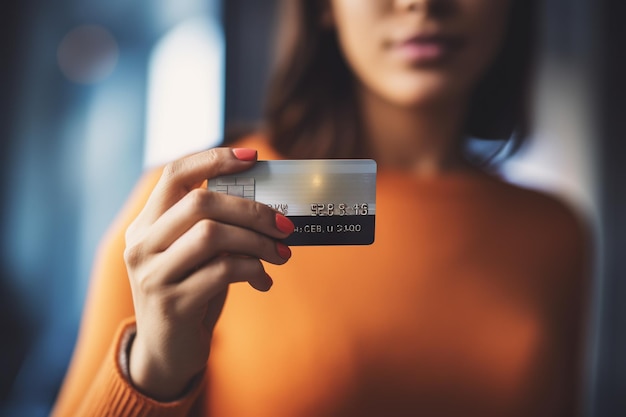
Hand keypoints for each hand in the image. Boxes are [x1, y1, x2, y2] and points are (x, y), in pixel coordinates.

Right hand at [124, 148, 293, 400]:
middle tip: (285, 224)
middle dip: (252, 210)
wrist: (168, 351)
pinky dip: (253, 271)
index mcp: (146, 225)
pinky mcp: (171, 304)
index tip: (252, 157)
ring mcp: (152, 275)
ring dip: (258, 241)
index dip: (214, 159)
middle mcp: (141, 245)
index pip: (175, 175)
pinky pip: (223, 272)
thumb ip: (214, 228)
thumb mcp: (195, 255)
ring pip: (212, 235)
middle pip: (200, 203)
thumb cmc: (191, 291)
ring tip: (281, 254)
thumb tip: (267, 206)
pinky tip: (264, 282)